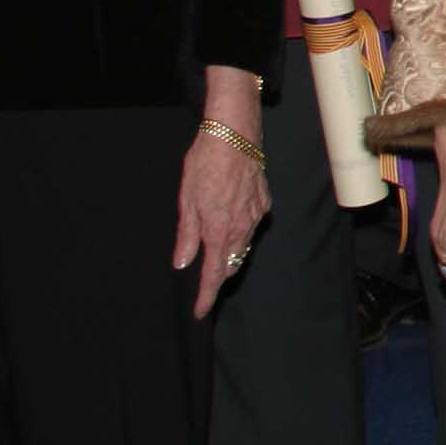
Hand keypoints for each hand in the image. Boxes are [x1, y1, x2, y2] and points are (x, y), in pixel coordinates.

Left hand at [172, 65, 270, 318]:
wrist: (235, 133)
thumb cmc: (205, 163)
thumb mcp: (186, 200)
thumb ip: (186, 235)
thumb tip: (182, 263)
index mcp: (219, 228)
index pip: (214, 272)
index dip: (207, 295)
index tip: (200, 311)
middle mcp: (241, 226)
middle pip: (232, 263)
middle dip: (218, 277)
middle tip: (203, 285)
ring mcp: (255, 214)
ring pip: (243, 246)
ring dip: (229, 256)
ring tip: (216, 258)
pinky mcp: (263, 201)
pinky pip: (251, 226)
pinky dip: (241, 233)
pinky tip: (232, 224)